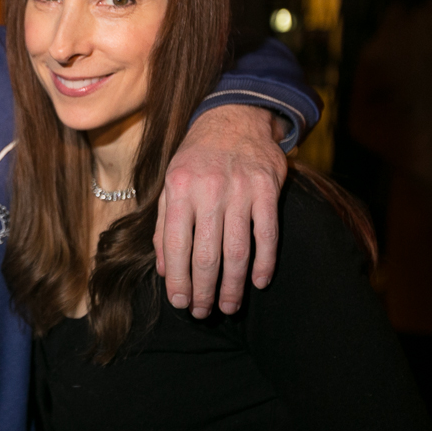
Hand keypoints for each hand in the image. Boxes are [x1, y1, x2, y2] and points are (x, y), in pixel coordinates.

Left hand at [153, 105, 286, 317]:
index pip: (175, 244)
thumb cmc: (195, 158)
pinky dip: (265, 262)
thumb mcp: (170, 184)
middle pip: (206, 253)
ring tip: (228, 306)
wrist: (233, 118)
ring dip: (233, 285)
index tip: (180, 303)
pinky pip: (267, 234)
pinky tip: (259, 283)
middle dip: (203, 289)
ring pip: (237, 249)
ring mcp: (240, 189)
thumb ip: (164, 226)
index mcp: (178, 189)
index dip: (178, 279)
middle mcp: (207, 189)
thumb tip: (165, 270)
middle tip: (203, 312)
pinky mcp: (267, 188)